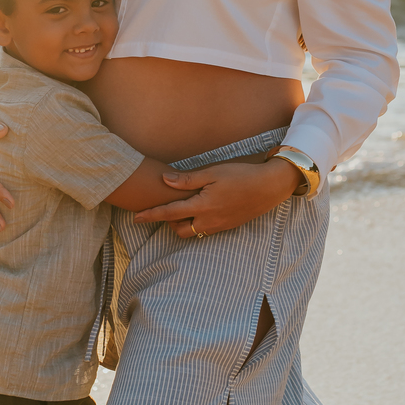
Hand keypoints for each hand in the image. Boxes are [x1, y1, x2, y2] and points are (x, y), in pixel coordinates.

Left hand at [131, 158, 299, 238]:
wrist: (269, 186)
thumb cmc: (241, 175)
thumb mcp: (212, 172)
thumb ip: (187, 180)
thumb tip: (165, 180)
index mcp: (202, 206)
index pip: (169, 213)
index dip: (150, 215)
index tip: (135, 217)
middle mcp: (209, 220)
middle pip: (179, 230)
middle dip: (169, 222)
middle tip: (166, 207)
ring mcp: (219, 226)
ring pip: (193, 232)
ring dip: (184, 223)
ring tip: (184, 208)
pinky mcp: (227, 226)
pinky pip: (205, 230)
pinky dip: (197, 223)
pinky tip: (201, 210)